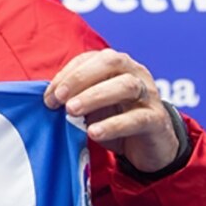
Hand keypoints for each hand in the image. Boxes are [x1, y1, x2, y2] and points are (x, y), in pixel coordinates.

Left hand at [43, 49, 177, 172]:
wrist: (151, 146)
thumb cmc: (116, 118)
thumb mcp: (93, 105)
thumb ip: (75, 97)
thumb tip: (48, 98)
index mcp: (118, 65)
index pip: (91, 58)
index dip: (67, 73)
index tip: (49, 94)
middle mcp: (136, 73)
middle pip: (111, 62)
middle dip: (80, 78)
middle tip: (59, 99)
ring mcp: (149, 95)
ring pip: (126, 86)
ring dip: (94, 96)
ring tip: (71, 111)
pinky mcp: (157, 120)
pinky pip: (137, 118)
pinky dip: (113, 125)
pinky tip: (94, 132)